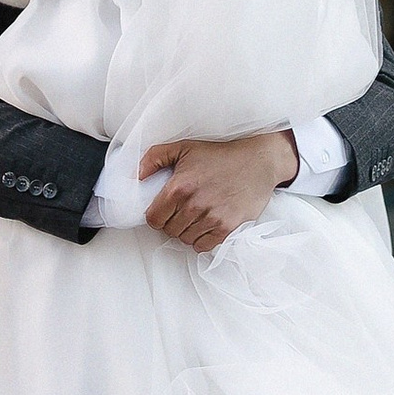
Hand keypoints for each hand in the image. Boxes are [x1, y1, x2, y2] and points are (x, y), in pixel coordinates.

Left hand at [140, 129, 297, 253]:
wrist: (258, 161)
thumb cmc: (220, 155)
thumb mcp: (184, 148)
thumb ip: (153, 158)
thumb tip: (135, 176)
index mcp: (179, 187)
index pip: (153, 219)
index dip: (156, 216)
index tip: (164, 210)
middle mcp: (194, 205)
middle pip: (169, 231)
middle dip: (172, 222)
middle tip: (183, 209)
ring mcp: (212, 218)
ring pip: (185, 239)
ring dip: (187, 230)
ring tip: (197, 215)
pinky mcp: (228, 227)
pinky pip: (204, 246)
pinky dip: (202, 239)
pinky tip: (206, 224)